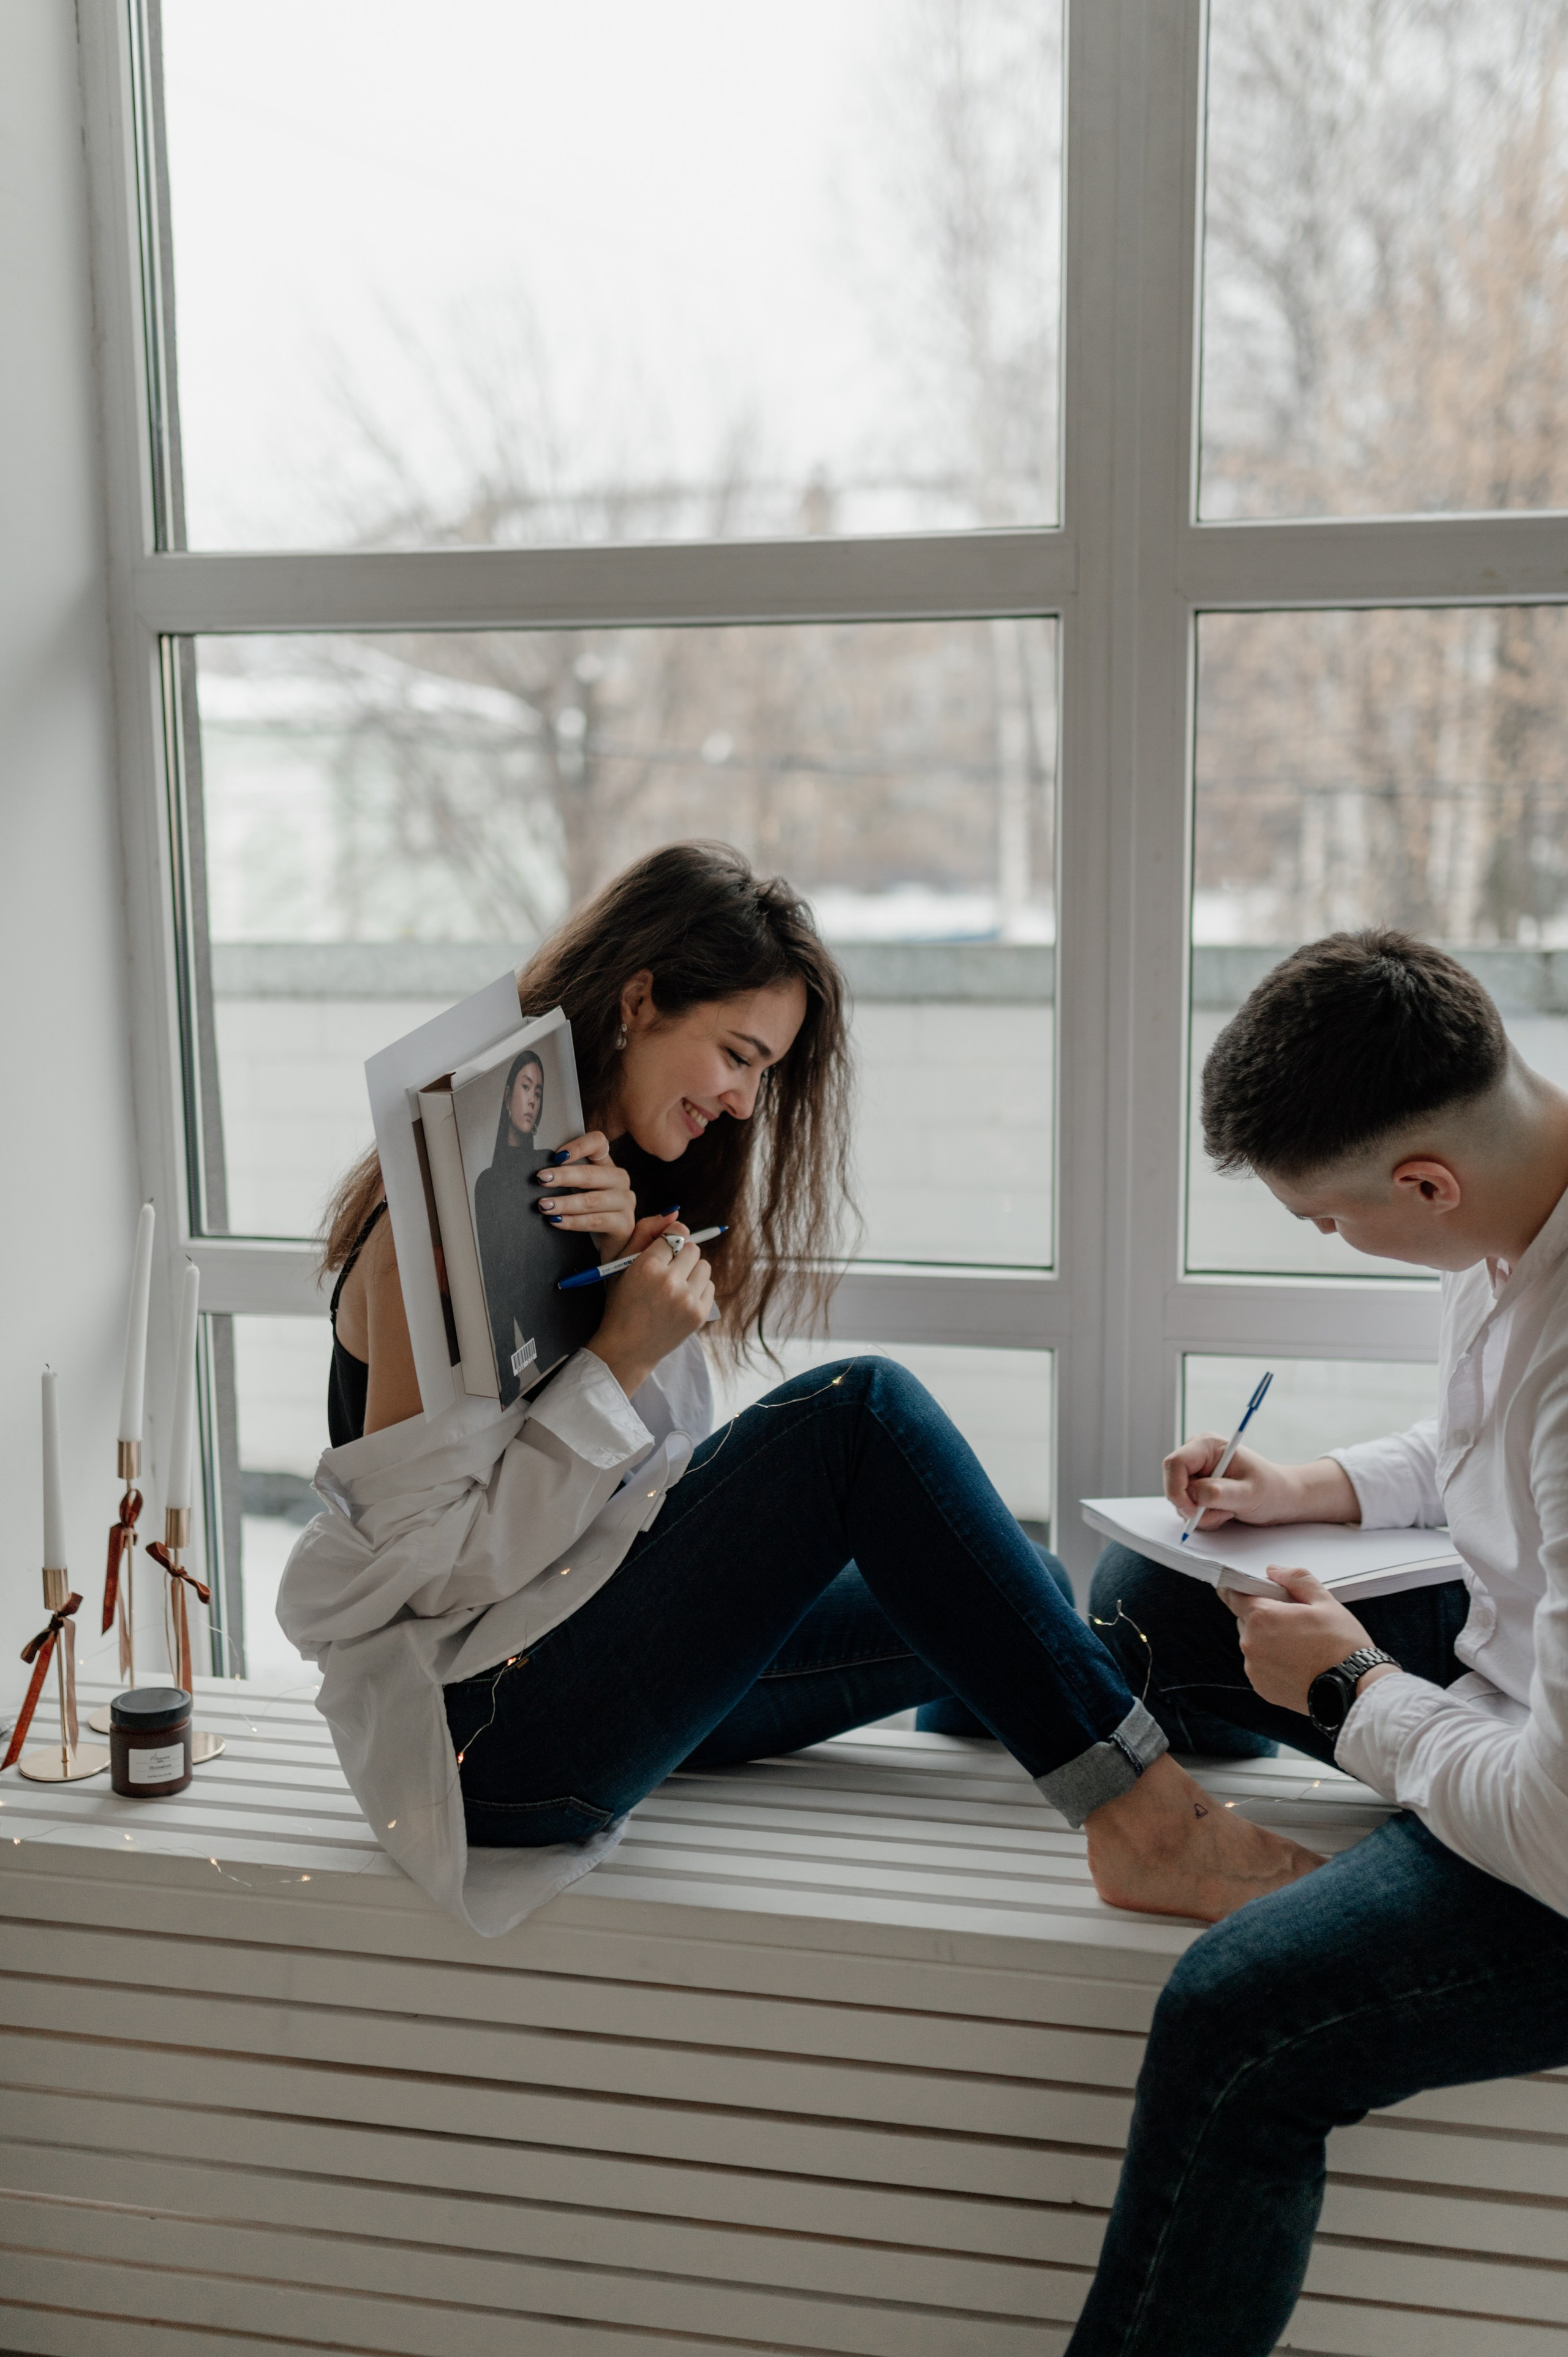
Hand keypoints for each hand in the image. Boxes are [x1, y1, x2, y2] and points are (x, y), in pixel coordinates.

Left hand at [534, 1131, 636, 1259]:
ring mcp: (626, 1202)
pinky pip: (595, 1221)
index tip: (557, 1156)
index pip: (598, 1143)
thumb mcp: (581, 1190)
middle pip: (591, 1173)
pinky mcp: (625, 1224)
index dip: (578, 1146)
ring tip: (544, 1205)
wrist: (612, 1244)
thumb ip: (567, 1178)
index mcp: (608, 1165)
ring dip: (564, 1202)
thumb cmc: (590, 1213)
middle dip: (563, 1176)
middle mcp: (620, 1180)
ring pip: (591, 1200)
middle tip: (541, 1179)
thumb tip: (539, 1174)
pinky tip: (557, 1221)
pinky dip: (573, 1221)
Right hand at [584, 1223, 713, 1397]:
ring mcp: (687, 1300)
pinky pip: (710, 1285)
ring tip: (673, 1284)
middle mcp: (669, 1282)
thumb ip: (644, 1233)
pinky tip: (680, 1298)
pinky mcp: (699, 1314)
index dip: (669, 1240)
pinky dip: (698, 1288)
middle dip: (680, 1254)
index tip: (664, 1247)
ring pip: (704, 1265)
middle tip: (666, 1269)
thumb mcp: (621, 1265)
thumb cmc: (620, 1303)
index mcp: (647, 1267)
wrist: (627, 1348)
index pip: (675, 1233)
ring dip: (691, 1270)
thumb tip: (675, 1212)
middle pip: (692, 1248)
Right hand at [1163, 1438, 1360, 1530]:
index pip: (1174, 1464)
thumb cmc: (1271, 1490)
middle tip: (1220, 1512)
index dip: (1177, 1489)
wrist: (1281, 1498)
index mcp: (1208, 1445)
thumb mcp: (1249, 1493)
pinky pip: (1187, 1507)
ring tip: (1228, 1510)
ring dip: (1202, 1513)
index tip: (1192, 1511)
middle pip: (1173, 1483)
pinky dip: (1204, 1516)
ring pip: (1180, 1499)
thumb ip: (1220, 1493)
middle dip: (1194, 1505)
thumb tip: (1193, 1494)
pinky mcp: (1197, 1487)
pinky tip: (1224, 1512)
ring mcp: (1196, 1472)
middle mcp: (1198, 1455)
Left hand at [1222, 1565, 1392, 1713]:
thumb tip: (1274, 1571)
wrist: (1354, 1688)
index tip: (1251, 1590)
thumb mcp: (1325, 1601)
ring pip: (1253, 1644)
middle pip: (1246, 1620)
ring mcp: (1254, 1668)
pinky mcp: (1261, 1687)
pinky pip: (1260, 1666)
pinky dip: (1272, 1661)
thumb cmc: (1342, 1645)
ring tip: (1300, 1646)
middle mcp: (1251, 1643)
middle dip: (1264, 1616)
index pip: (1234, 1595)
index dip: (1242, 1590)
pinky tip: (1297, 1663)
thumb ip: (1296, 1579)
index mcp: (1262, 1617)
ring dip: (1268, 1640)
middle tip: (1293, 1621)